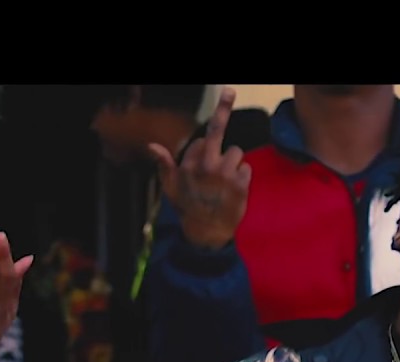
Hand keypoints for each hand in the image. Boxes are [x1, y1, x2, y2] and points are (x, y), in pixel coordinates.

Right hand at [149, 86, 250, 250]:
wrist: (207, 232)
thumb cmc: (187, 207)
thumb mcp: (170, 187)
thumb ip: (164, 164)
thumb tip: (152, 145)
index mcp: (189, 163)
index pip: (201, 140)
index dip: (202, 150)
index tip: (202, 161)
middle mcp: (207, 164)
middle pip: (217, 130)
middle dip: (223, 108)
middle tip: (230, 90)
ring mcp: (225, 173)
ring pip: (237, 152)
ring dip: (234, 163)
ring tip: (226, 181)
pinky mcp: (241, 183)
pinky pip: (247, 168)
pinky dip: (243, 176)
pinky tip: (235, 189)